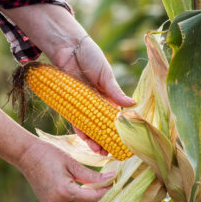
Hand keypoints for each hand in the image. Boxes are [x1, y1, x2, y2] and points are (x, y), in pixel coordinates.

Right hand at [19, 140, 112, 201]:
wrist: (26, 155)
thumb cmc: (48, 154)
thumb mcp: (72, 163)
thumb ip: (92, 175)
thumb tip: (111, 178)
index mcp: (64, 192)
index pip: (93, 199)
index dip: (108, 192)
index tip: (118, 185)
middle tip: (116, 196)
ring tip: (106, 200)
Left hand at [50, 36, 134, 153]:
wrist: (68, 47)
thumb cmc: (89, 56)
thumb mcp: (105, 74)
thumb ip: (115, 91)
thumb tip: (132, 104)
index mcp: (107, 95)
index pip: (114, 117)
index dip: (119, 130)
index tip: (124, 142)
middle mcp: (95, 102)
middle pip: (101, 125)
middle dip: (106, 140)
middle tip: (110, 153)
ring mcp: (82, 104)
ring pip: (89, 126)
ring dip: (93, 139)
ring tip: (99, 151)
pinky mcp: (69, 103)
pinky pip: (75, 120)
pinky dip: (80, 130)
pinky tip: (85, 140)